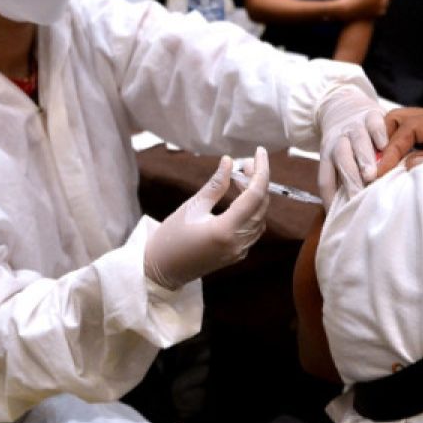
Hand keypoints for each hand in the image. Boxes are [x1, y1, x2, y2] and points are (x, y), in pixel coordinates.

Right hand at [143, 149, 269, 289]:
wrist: (162, 271)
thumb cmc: (171, 237)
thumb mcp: (192, 207)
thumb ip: (215, 185)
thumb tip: (229, 161)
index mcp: (226, 229)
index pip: (255, 195)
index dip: (261, 170)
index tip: (260, 151)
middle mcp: (238, 242)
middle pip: (261, 205)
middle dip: (257, 180)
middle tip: (245, 163)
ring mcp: (239, 251)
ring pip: (260, 217)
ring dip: (255, 195)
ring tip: (240, 178)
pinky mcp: (237, 255)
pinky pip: (254, 229)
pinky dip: (252, 210)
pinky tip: (240, 198)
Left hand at [316, 86, 387, 207]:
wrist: (341, 103)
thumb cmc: (346, 143)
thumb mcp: (339, 160)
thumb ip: (343, 182)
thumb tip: (346, 216)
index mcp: (328, 156)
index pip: (326, 179)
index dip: (331, 198)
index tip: (343, 215)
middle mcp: (339, 141)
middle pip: (341, 161)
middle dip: (350, 178)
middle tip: (360, 196)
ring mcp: (355, 127)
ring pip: (357, 142)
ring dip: (363, 158)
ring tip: (372, 174)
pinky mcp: (370, 114)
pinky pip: (373, 123)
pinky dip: (378, 134)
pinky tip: (386, 146)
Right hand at [377, 104, 422, 173]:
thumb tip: (408, 164)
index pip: (410, 128)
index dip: (390, 150)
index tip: (377, 171)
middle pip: (401, 118)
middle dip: (384, 141)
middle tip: (374, 167)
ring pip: (405, 125)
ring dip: (391, 145)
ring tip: (380, 168)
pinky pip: (416, 137)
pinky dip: (402, 150)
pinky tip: (395, 168)